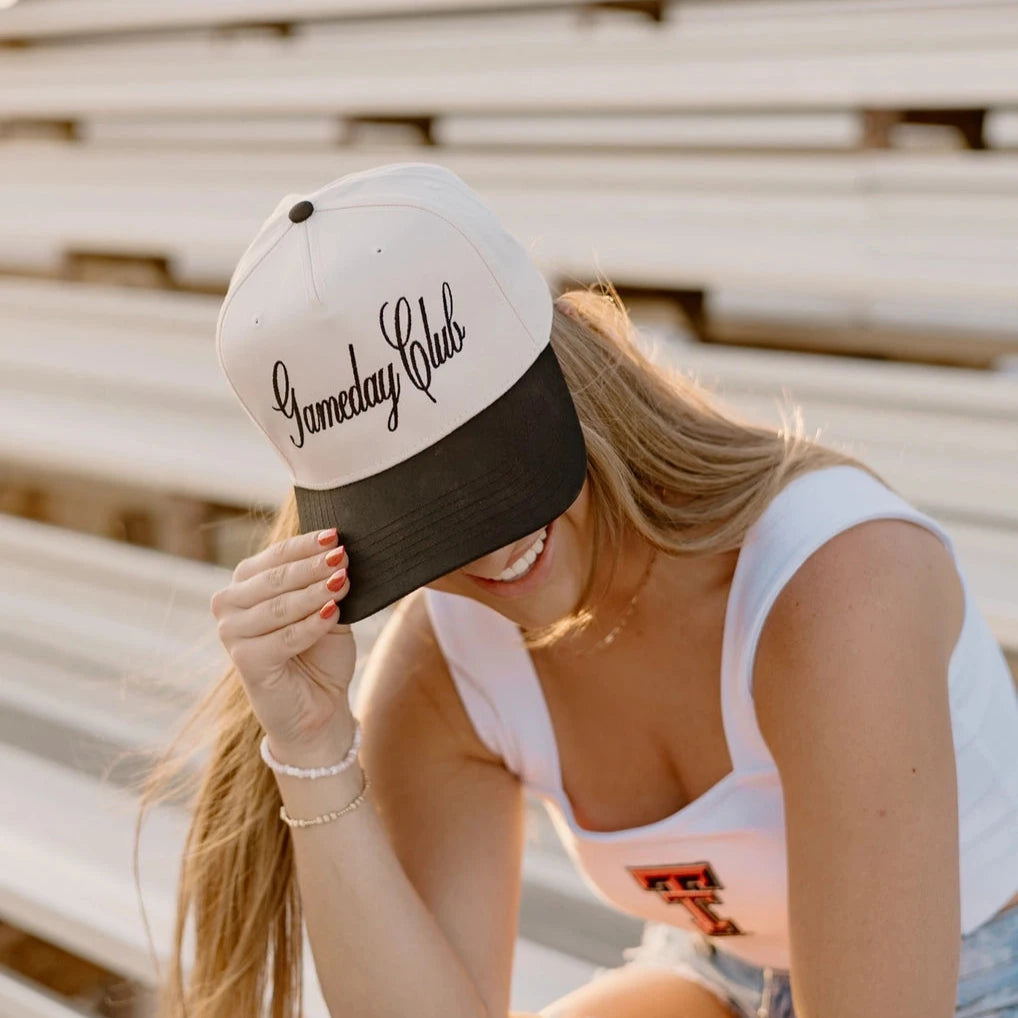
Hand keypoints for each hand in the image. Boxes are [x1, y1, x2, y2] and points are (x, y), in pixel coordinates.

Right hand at [210, 528, 354, 749]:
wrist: (320, 707)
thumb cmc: (320, 654)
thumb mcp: (328, 609)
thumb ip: (328, 583)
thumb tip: (340, 553)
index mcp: (245, 584)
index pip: (276, 556)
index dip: (306, 545)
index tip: (336, 535)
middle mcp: (229, 605)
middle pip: (276, 578)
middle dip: (313, 566)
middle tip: (343, 557)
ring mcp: (231, 634)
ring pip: (279, 606)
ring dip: (315, 592)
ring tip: (343, 582)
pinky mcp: (244, 661)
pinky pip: (284, 637)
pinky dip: (312, 624)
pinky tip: (333, 613)